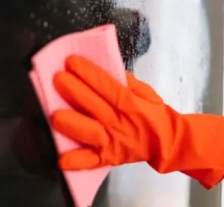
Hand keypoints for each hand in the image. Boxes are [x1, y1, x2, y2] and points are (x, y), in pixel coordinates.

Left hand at [51, 55, 223, 188]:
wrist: (168, 142)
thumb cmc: (154, 114)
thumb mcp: (146, 92)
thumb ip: (128, 82)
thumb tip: (109, 70)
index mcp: (131, 104)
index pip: (108, 86)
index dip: (90, 74)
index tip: (72, 62)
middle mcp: (121, 122)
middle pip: (96, 106)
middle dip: (76, 92)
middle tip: (58, 79)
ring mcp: (114, 141)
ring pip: (92, 133)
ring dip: (74, 124)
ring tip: (56, 115)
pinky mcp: (109, 157)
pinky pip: (92, 161)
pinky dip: (78, 162)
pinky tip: (62, 159)